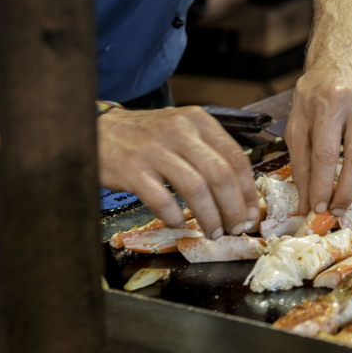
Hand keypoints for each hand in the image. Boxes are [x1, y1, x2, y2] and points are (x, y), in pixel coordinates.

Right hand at [98, 106, 259, 237]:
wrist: (99, 130)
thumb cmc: (148, 136)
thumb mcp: (183, 131)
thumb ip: (210, 154)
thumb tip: (241, 196)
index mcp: (197, 120)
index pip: (235, 157)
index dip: (247, 190)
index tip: (252, 212)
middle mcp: (178, 130)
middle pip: (220, 174)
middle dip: (233, 207)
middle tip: (236, 227)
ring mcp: (154, 149)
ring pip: (195, 188)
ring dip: (209, 216)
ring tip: (213, 231)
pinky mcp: (132, 169)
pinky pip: (162, 200)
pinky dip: (175, 216)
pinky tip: (179, 223)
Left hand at [285, 59, 351, 215]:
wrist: (342, 61)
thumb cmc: (316, 93)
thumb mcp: (298, 121)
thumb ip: (300, 161)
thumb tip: (308, 199)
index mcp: (329, 102)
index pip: (325, 154)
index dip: (321, 186)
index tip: (317, 207)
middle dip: (346, 191)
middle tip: (337, 209)